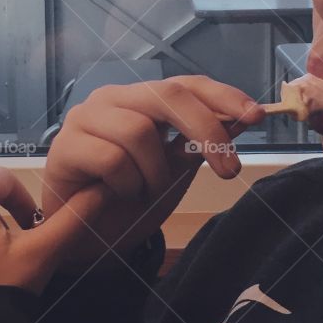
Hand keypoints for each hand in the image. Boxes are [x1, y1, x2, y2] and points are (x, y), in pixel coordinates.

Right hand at [42, 75, 264, 271]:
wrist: (87, 238)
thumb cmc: (130, 199)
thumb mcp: (177, 170)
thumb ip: (201, 142)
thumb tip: (243, 118)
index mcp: (143, 99)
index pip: (187, 84)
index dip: (223, 96)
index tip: (257, 117)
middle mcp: (114, 98)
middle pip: (168, 95)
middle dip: (205, 130)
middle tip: (229, 170)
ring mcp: (86, 118)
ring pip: (139, 131)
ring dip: (154, 174)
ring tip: (143, 192)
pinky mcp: (65, 146)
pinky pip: (111, 159)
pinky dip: (126, 185)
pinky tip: (115, 195)